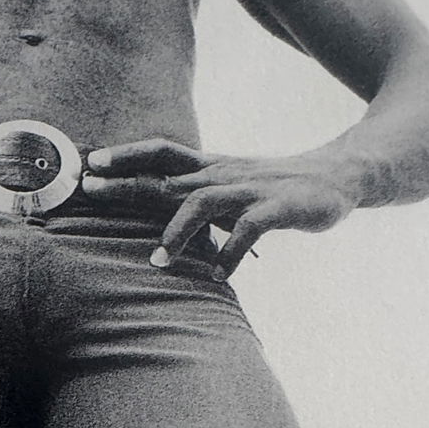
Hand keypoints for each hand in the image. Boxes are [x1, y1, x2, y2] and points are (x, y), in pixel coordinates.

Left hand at [81, 139, 357, 274]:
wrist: (337, 176)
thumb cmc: (274, 187)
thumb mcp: (230, 184)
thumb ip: (196, 193)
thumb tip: (152, 206)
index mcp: (210, 168)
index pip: (161, 152)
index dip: (126, 155)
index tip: (91, 163)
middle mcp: (223, 175)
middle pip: (168, 177)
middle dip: (128, 184)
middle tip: (91, 191)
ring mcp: (250, 190)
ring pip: (203, 202)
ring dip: (177, 231)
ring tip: (158, 260)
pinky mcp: (278, 207)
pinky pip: (249, 229)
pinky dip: (231, 252)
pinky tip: (219, 274)